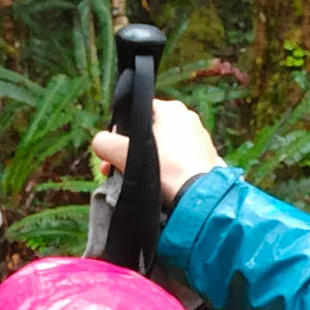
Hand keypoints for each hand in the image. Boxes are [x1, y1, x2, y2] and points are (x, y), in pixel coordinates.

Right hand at [90, 99, 224, 207]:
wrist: (198, 200)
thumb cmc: (164, 172)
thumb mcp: (123, 154)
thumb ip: (104, 143)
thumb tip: (100, 143)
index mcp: (172, 110)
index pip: (139, 112)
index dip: (121, 132)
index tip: (113, 154)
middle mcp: (190, 119)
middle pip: (151, 132)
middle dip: (132, 151)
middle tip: (119, 171)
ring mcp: (202, 140)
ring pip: (166, 148)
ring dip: (149, 162)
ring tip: (140, 182)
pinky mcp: (209, 160)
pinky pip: (181, 162)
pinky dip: (169, 171)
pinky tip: (162, 186)